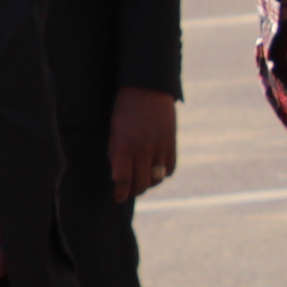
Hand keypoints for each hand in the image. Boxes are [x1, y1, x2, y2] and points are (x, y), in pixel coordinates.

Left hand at [107, 86, 178, 201]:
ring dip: (149, 183)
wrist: (147, 88)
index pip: (123, 179)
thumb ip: (116, 154)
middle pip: (142, 183)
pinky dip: (163, 174)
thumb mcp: (114, 131)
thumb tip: (118, 177)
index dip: (120, 192)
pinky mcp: (172, 143)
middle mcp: (143, 148)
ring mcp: (160, 146)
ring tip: (142, 181)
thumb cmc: (124, 110)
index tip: (117, 198)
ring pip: (157, 178)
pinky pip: (170, 168)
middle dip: (134, 191)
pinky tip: (156, 171)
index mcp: (124, 145)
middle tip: (129, 191)